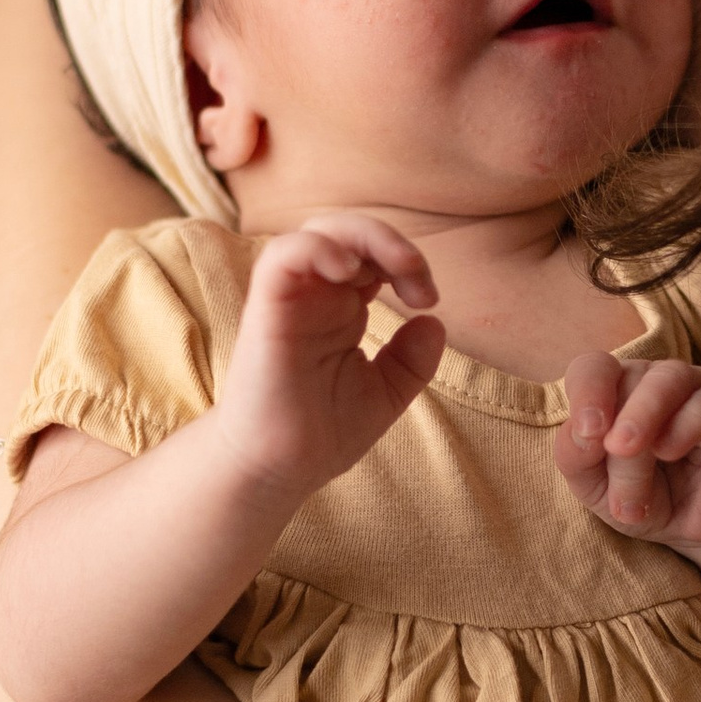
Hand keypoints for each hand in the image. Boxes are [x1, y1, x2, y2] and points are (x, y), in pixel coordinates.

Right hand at [216, 213, 445, 502]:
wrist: (280, 471)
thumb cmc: (322, 433)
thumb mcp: (386, 393)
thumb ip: (412, 359)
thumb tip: (434, 321)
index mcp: (341, 307)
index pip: (372, 253)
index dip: (406, 261)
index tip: (428, 298)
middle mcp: (314, 296)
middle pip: (347, 231)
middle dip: (391, 241)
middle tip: (419, 282)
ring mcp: (290, 299)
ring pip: (317, 230)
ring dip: (363, 236)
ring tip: (395, 270)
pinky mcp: (266, 309)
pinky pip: (283, 255)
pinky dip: (317, 248)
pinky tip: (349, 271)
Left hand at [556, 353, 700, 549]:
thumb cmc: (648, 499)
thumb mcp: (598, 490)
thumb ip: (576, 458)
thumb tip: (581, 432)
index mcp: (615, 391)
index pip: (593, 369)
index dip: (586, 392)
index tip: (588, 432)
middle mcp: (653, 380)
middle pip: (627, 380)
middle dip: (615, 430)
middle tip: (613, 453)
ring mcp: (696, 387)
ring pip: (665, 382)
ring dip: (642, 418)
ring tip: (629, 451)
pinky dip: (684, 427)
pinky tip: (670, 452)